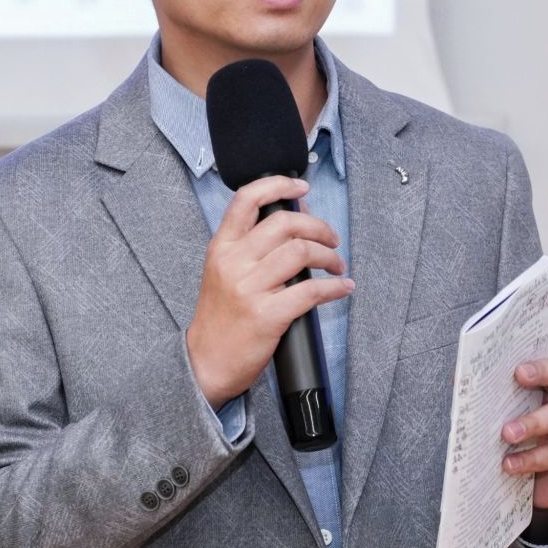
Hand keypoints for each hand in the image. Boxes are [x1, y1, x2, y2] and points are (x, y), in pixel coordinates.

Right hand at [186, 174, 352, 408]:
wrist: (205, 362)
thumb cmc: (221, 317)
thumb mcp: (227, 272)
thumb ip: (257, 243)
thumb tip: (299, 212)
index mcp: (221, 247)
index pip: (247, 199)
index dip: (279, 185)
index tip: (303, 186)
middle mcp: (233, 262)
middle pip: (285, 223)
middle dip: (319, 227)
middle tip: (332, 239)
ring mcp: (249, 289)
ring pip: (301, 252)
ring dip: (330, 256)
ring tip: (337, 266)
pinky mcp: (267, 315)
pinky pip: (311, 291)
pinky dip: (335, 287)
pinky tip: (342, 288)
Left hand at [500, 358, 547, 510]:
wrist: (542, 478)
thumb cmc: (526, 437)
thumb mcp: (510, 415)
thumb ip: (492, 397)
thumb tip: (457, 379)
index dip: (538, 368)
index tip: (517, 371)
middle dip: (533, 407)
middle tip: (508, 421)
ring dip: (532, 428)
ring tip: (507, 437)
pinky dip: (532, 459)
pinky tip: (510, 465)